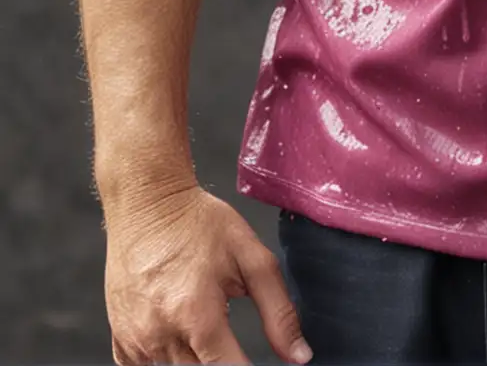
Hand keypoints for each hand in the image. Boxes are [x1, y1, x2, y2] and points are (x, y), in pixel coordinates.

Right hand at [102, 181, 311, 364]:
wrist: (148, 203)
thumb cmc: (199, 224)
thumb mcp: (251, 257)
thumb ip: (278, 310)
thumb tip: (299, 356)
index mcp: (198, 316)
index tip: (253, 359)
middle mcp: (161, 335)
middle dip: (222, 360)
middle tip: (225, 324)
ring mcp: (136, 340)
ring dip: (194, 357)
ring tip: (199, 317)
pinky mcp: (120, 338)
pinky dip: (163, 358)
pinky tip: (175, 330)